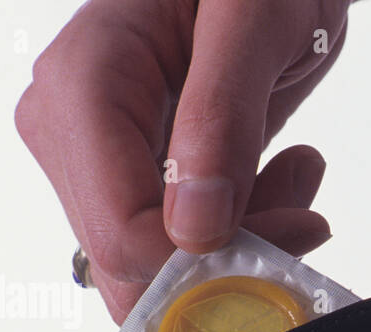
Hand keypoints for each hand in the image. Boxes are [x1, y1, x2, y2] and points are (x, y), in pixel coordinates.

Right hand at [15, 0, 350, 322]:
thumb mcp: (255, 19)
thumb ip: (223, 114)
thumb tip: (197, 224)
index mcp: (82, 86)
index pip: (121, 232)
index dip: (209, 259)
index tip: (294, 229)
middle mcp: (68, 130)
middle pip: (131, 263)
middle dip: (226, 259)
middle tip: (301, 209)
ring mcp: (93, 160)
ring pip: (154, 268)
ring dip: (241, 246)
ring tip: (294, 176)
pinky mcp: (130, 178)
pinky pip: (173, 248)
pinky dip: (238, 235)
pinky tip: (277, 179)